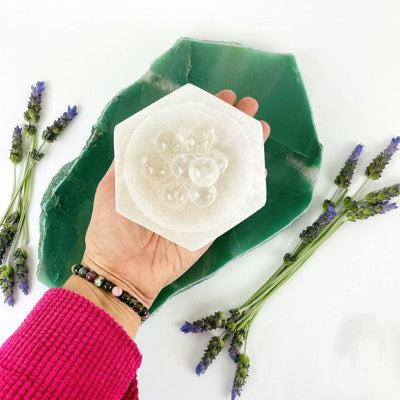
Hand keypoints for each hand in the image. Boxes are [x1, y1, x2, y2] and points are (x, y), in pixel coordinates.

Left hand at [64, 90, 269, 337]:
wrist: (123, 271)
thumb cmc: (112, 230)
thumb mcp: (112, 189)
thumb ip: (125, 162)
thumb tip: (142, 130)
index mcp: (161, 171)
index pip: (186, 138)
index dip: (201, 118)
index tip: (217, 99)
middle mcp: (183, 182)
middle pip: (210, 151)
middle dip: (230, 127)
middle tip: (247, 108)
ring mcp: (199, 203)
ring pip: (225, 173)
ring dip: (245, 151)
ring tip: (259, 130)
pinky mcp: (210, 225)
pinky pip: (231, 205)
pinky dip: (247, 188)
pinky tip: (259, 169)